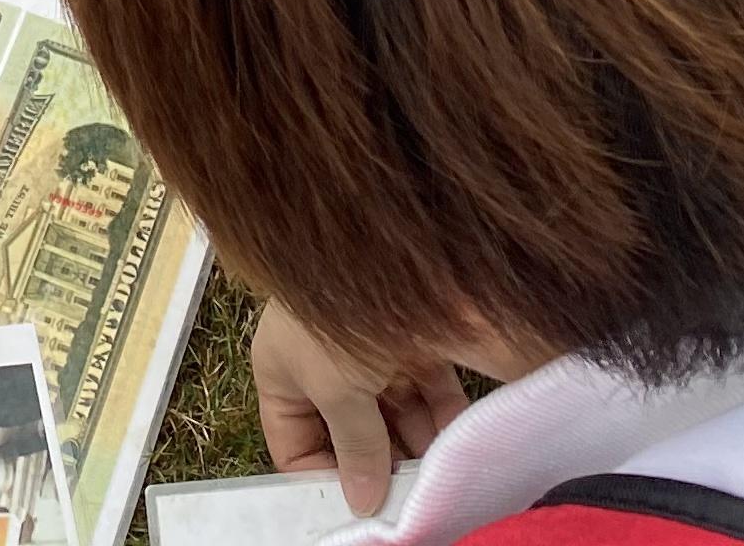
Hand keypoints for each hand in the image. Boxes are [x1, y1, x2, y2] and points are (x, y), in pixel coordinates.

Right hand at [251, 300, 456, 518]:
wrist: (389, 237)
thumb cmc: (336, 314)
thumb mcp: (335, 387)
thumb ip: (354, 449)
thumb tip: (363, 504)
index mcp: (285, 371)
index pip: (294, 444)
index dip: (323, 478)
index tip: (360, 506)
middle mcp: (327, 364)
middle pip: (351, 433)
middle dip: (379, 465)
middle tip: (409, 496)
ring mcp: (372, 351)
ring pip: (395, 416)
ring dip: (416, 447)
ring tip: (439, 477)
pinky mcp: (415, 339)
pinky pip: (429, 392)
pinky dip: (443, 418)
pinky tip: (458, 444)